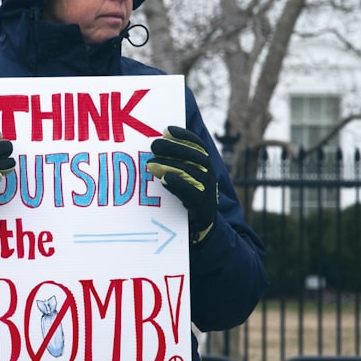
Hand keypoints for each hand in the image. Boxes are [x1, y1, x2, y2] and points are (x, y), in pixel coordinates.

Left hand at [147, 125, 217, 243]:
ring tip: (151, 164)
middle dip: (174, 148)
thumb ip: (173, 163)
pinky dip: (179, 184)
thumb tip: (153, 144)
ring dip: (171, 165)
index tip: (166, 129)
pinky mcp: (203, 208)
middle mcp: (209, 176)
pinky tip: (165, 180)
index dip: (184, 136)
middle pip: (196, 157)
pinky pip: (193, 194)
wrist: (200, 231)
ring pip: (193, 173)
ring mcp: (208, 192)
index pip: (197, 146)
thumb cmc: (186, 199)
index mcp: (205, 166)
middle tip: (154, 145)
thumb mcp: (182, 178)